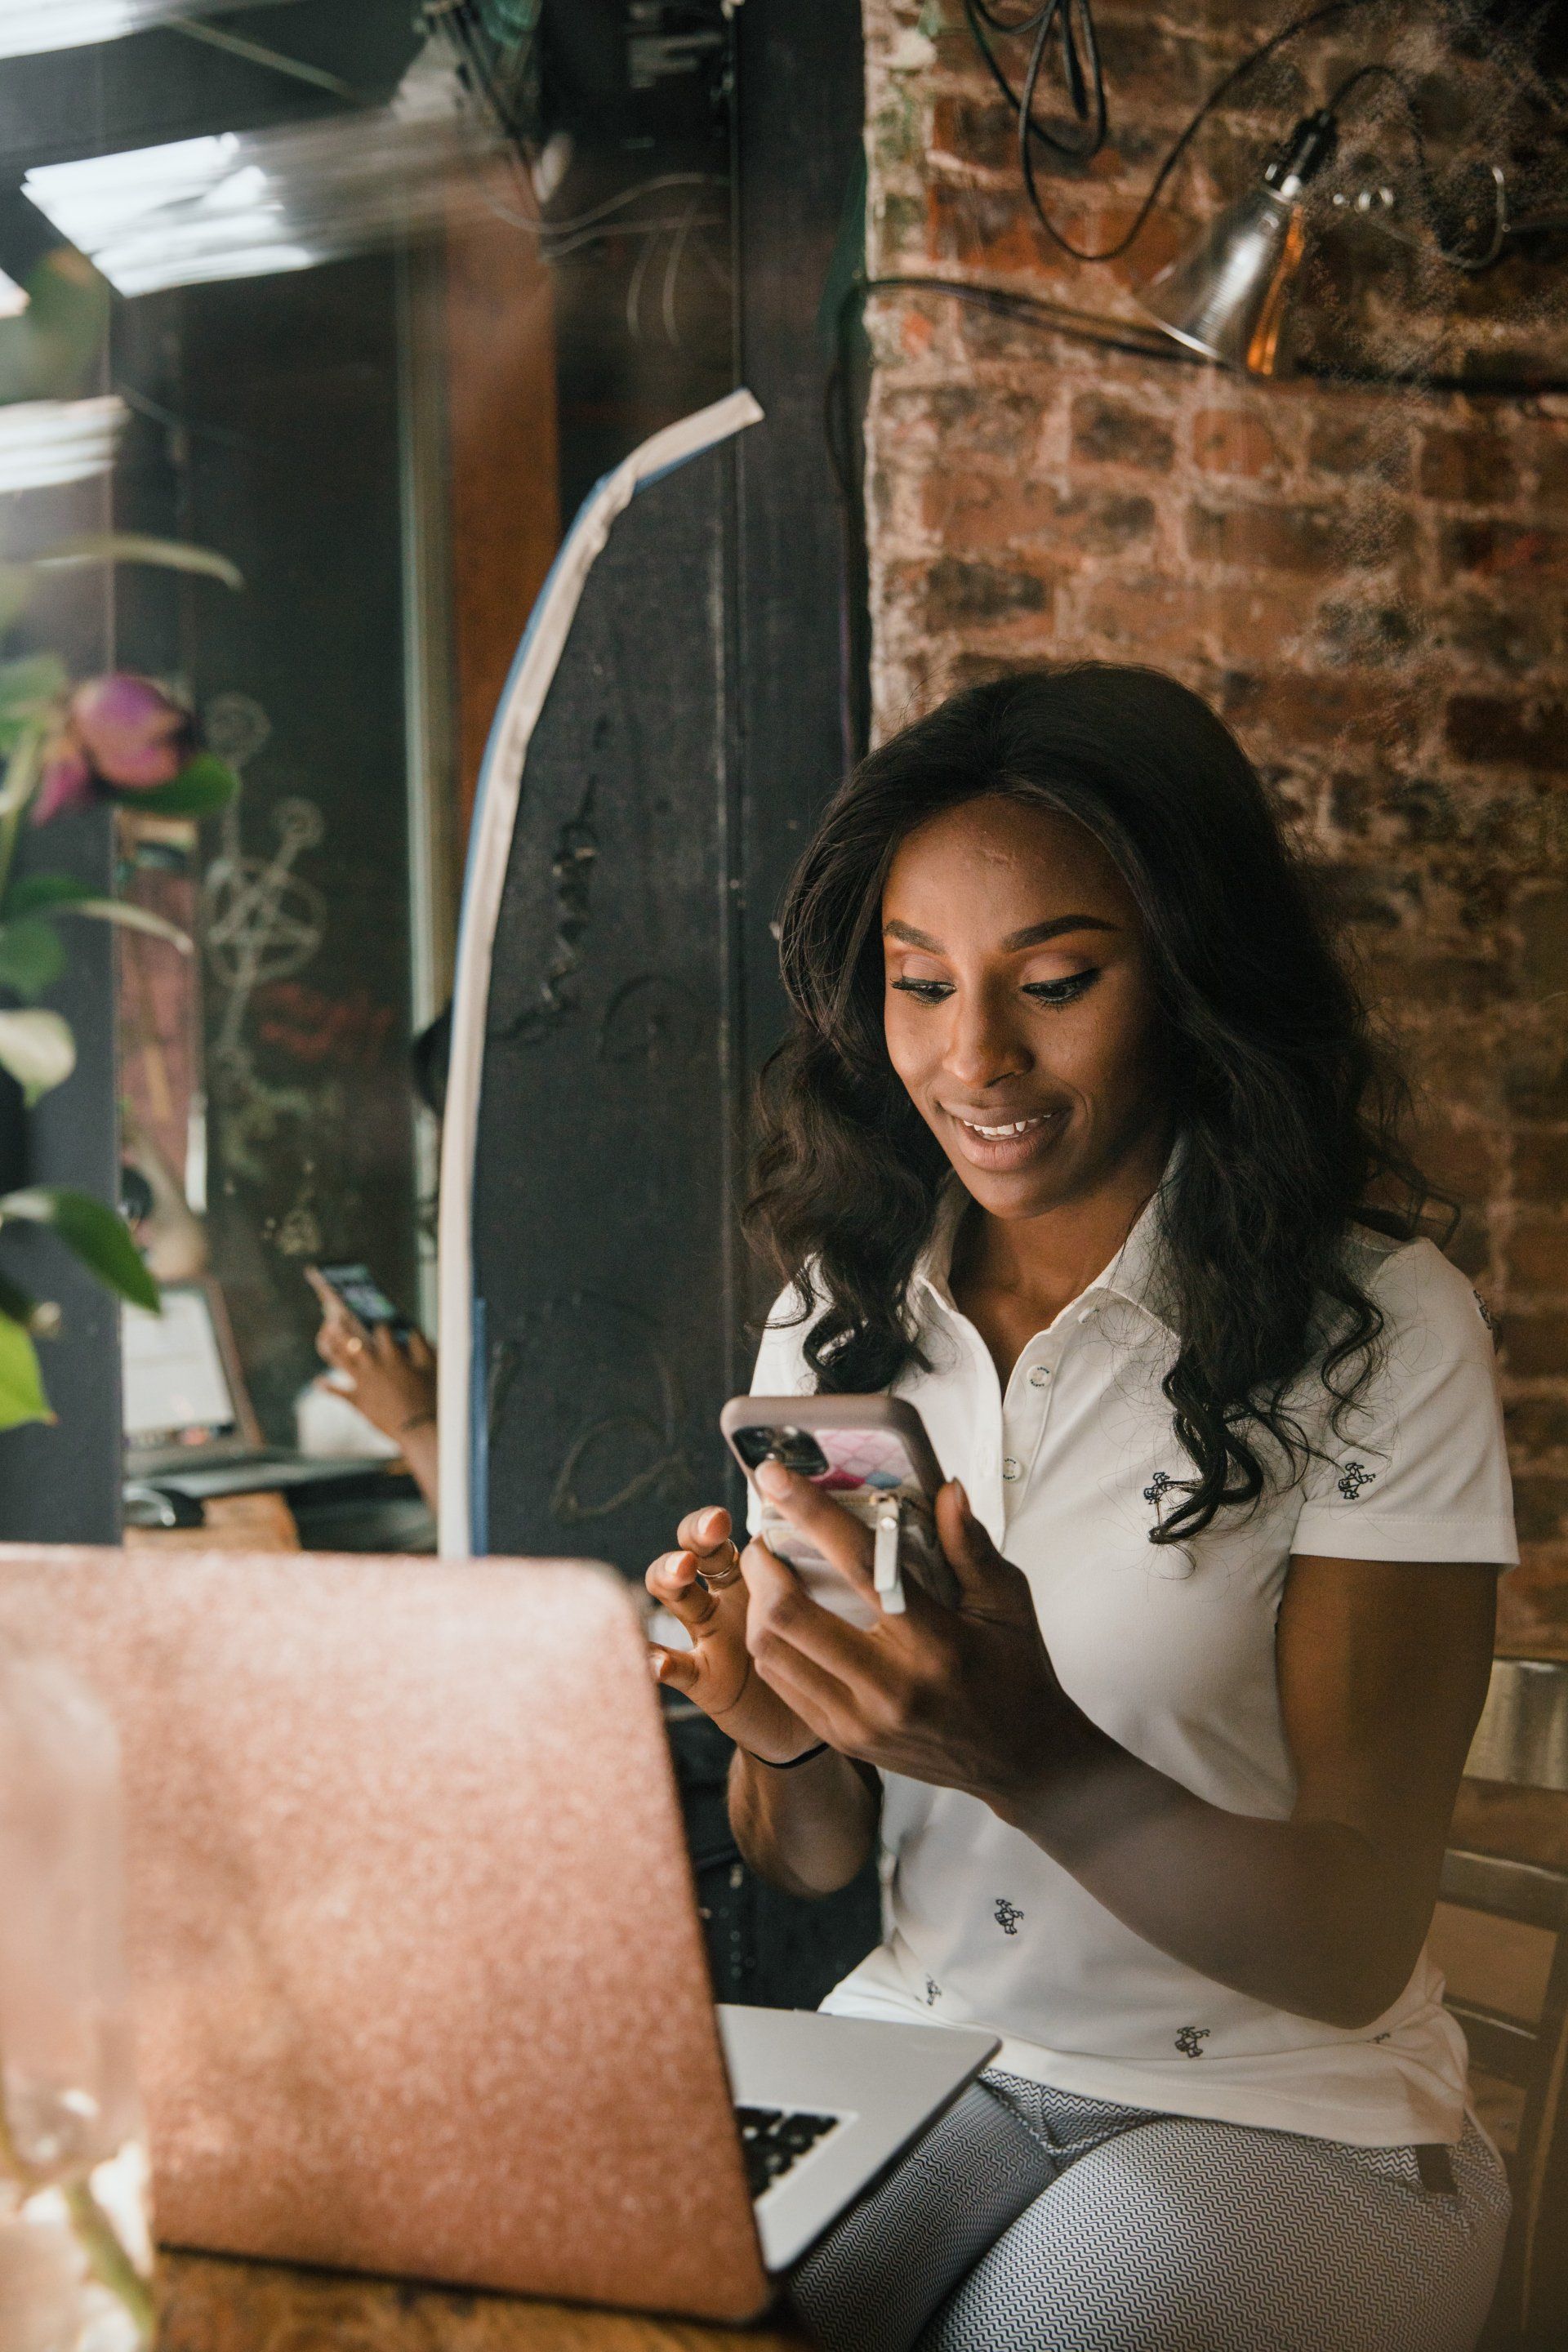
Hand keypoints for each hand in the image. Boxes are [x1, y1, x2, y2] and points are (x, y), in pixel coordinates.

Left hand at [311, 1282, 436, 1448]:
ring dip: (331, 1348)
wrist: (418, 1428)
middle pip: (353, 1342)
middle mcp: (374, 1366)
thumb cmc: (429, 1397)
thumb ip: (421, 1346)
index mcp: (393, 1356)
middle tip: (335, 1319)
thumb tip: (412, 1330)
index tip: (379, 1324)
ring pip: (341, 1361)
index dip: (380, 1326)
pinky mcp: (357, 1401)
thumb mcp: (432, 1367)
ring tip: (324, 1337)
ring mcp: (363, 1383)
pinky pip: (338, 1392)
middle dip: (344, 1329)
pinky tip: (319, 1382)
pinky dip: (327, 1387)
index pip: (382, 1331)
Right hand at [646, 1506, 819, 1764]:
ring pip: (675, 1594)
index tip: (729, 1513)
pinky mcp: (702, 1675)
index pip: (726, 1530)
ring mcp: (708, 1632)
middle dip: (695, 1534)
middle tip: (713, 1529)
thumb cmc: (828, 1644)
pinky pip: (675, 1666)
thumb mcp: (830, 1602)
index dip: (718, 1518)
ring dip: (669, 1576)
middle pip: (694, 1549)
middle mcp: (723, 1593)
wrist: (822, 1708)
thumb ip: (828, 1569)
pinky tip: (658, 1662)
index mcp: (752, 1569)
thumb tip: (850, 1525)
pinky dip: (660, 1661)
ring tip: (681, 1572)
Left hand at [739, 1461, 1091, 1808]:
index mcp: (934, 1642)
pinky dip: (772, 1642)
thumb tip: (945, 1489)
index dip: (809, 1513)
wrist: (1019, 1760)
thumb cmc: (1015, 1671)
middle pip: (788, 1615)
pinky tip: (783, 1619)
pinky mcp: (845, 1740)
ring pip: (772, 1652)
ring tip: (769, 1576)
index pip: (858, 1564)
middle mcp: (891, 1686)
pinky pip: (783, 1684)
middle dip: (761, 1565)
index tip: (775, 1476)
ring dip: (757, 1604)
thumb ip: (969, 1545)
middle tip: (765, 1537)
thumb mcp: (1006, 1602)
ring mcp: (860, 1720)